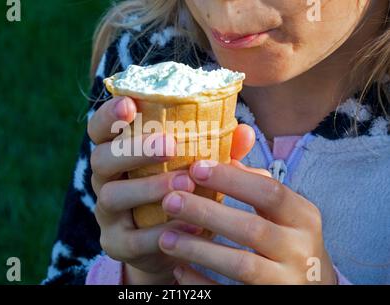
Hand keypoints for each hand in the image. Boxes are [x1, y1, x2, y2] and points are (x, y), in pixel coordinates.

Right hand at [88, 96, 202, 283]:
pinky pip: (131, 239)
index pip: (100, 128)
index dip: (109, 114)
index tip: (131, 104)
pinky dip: (159, 231)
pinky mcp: (116, 244)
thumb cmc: (184, 195)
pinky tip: (191, 226)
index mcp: (119, 153)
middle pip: (101, 159)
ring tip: (184, 183)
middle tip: (170, 144)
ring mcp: (107, 214)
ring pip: (111, 196)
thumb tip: (245, 132)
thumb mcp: (198, 170)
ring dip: (148, 188)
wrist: (173, 246)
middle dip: (134, 149)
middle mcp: (106, 180)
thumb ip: (217, 151)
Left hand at [158, 126, 336, 284]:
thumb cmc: (289, 240)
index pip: (269, 192)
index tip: (195, 168)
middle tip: (169, 199)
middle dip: (207, 212)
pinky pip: (231, 297)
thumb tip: (228, 147)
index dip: (231, 179)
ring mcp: (287, 282)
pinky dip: (203, 285)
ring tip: (165, 238)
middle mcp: (301, 250)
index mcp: (303, 217)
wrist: (314, 290)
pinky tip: (179, 271)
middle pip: (251, 229)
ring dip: (199, 249)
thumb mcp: (285, 210)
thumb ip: (257, 181)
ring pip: (241, 266)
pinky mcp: (269, 304)